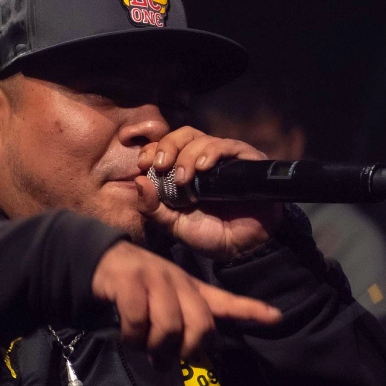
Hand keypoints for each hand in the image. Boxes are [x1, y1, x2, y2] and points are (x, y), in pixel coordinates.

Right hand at [91, 242, 280, 363]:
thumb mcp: (165, 302)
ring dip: (155, 347)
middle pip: (200, 323)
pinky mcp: (130, 281)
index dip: (250, 310)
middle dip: (187, 348)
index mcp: (191, 288)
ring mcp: (155, 278)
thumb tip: (189, 359)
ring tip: (144, 350)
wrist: (103, 260)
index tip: (276, 317)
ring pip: (170, 325)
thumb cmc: (138, 288)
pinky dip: (133, 337)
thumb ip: (181, 326)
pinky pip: (139, 320)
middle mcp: (179, 281)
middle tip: (168, 361)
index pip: (225, 300)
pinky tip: (128, 337)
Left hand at [133, 127, 281, 260]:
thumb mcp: (173, 224)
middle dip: (168, 146)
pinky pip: (229, 146)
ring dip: (188, 156)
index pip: (168, 145)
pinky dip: (212, 152)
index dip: (154, 149)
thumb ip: (152, 207)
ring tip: (183, 179)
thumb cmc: (209, 236)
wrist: (242, 249)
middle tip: (161, 166)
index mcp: (187, 169)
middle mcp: (206, 160)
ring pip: (203, 139)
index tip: (143, 163)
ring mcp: (227, 159)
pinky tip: (203, 167)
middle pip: (185, 135)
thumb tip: (137, 181)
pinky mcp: (248, 161)